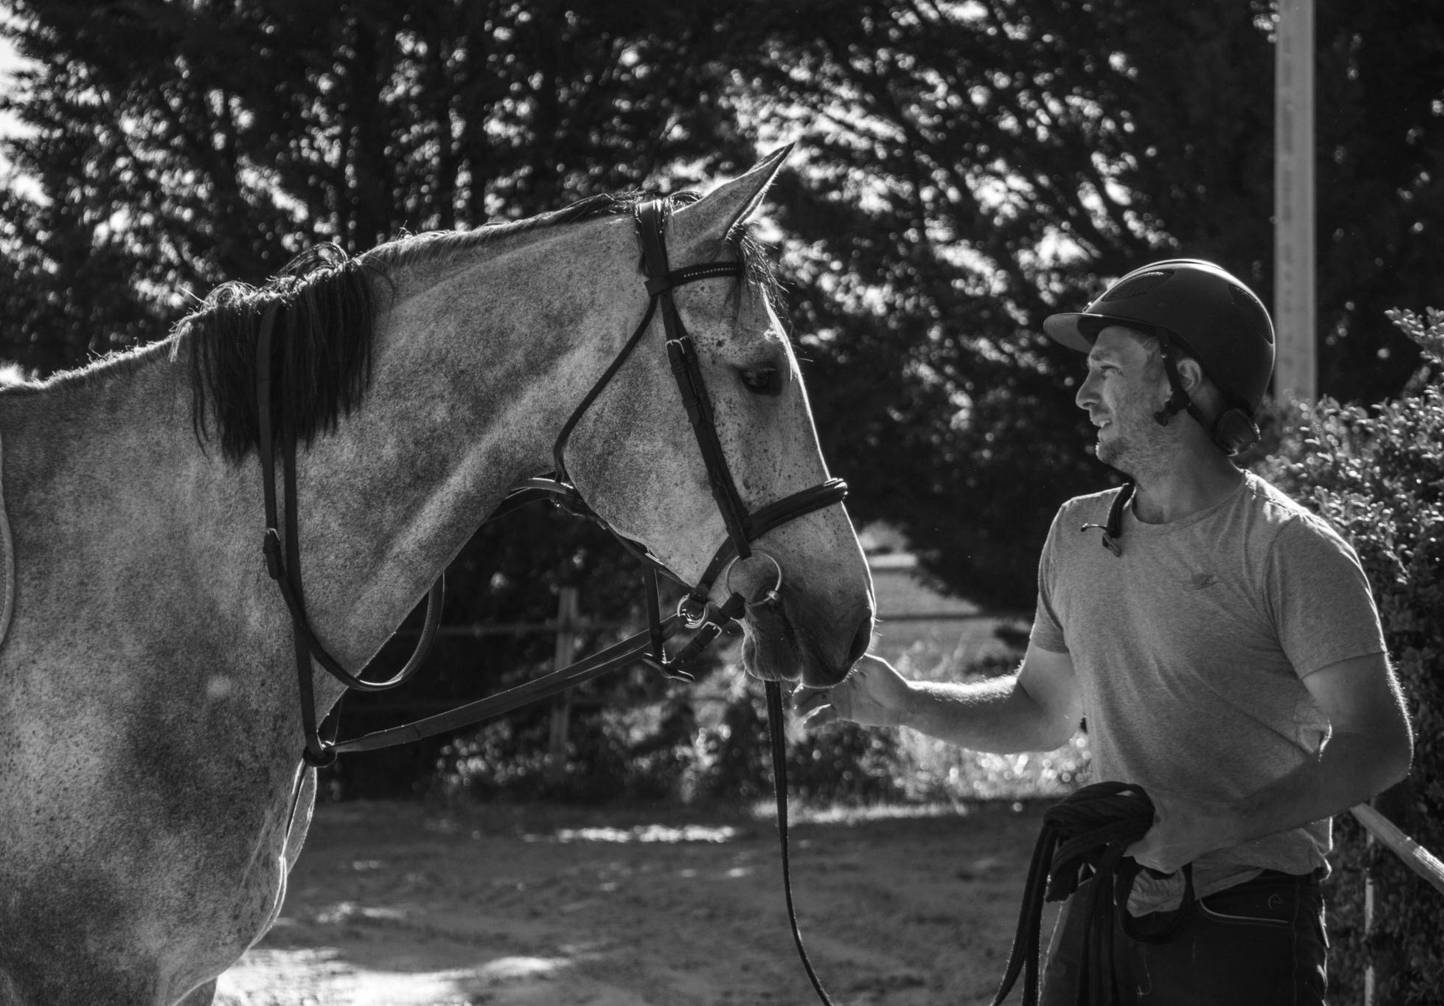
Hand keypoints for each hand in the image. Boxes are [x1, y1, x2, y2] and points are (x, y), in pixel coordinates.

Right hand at [792, 653, 912, 728]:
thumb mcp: (875, 667)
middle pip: (816, 687)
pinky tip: (807, 725)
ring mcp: (839, 698)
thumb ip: (857, 661)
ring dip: (805, 707)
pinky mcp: (843, 713)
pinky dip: (815, 721)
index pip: (823, 671)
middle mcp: (838, 682)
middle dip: (803, 693)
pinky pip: (825, 716)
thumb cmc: (891, 682)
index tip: (799, 679)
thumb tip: (838, 656)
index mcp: (844, 669)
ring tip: (797, 712)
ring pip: (817, 702)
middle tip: (794, 701)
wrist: (902, 705)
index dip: (810, 675)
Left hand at [1124, 789, 1233, 874]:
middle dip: (1132, 840)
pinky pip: (1154, 861)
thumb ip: (1141, 797)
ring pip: (1143, 858)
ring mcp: (1167, 866)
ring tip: (1148, 829)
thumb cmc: (1193, 813)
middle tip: (1136, 824)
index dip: (1117, 838)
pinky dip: (1152, 851)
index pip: (1125, 849)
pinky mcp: (1175, 866)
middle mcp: (1159, 861)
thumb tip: (1122, 793)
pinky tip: (1157, 837)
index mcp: (1154, 846)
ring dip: (1142, 846)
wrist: (1222, 826)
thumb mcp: (1164, 800)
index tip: (1116, 828)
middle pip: (1133, 854)